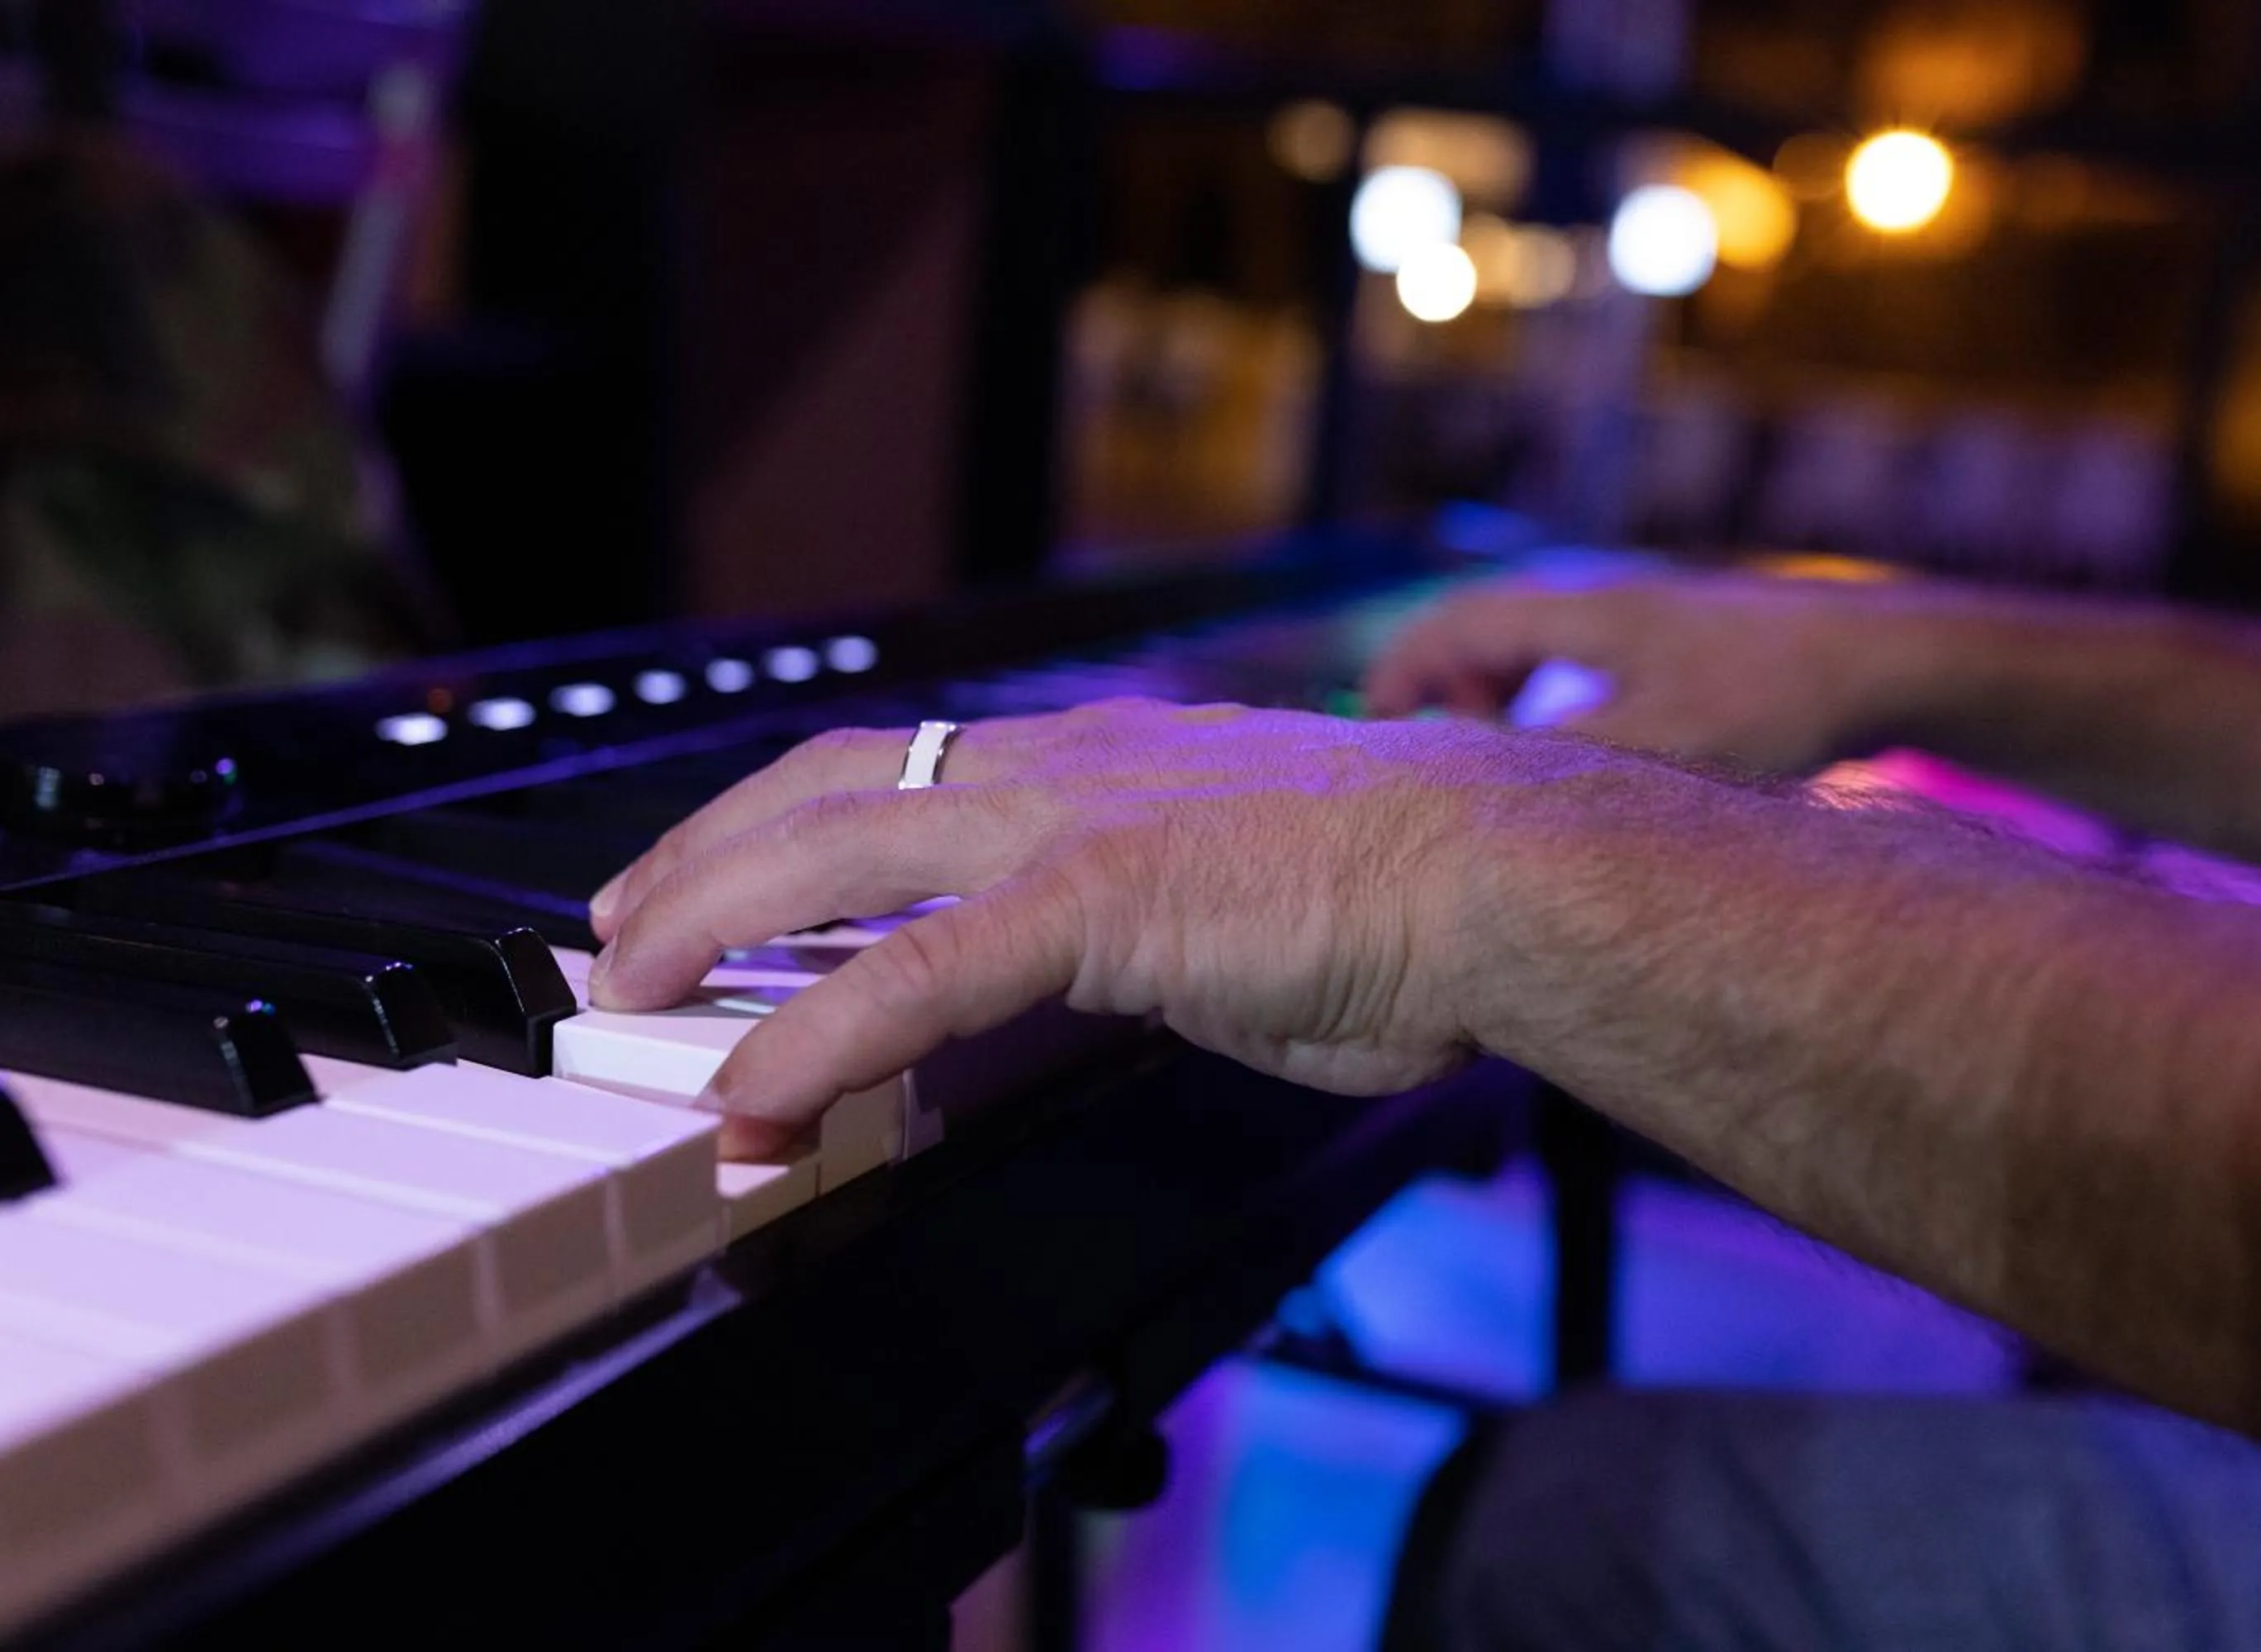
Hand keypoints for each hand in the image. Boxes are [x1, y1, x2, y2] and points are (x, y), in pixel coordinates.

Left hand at [586, 700, 1620, 1156]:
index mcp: (1103, 761)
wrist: (1506, 866)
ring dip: (714, 922)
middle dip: (706, 855)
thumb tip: (1131, 968)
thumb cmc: (1410, 895)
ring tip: (632, 992)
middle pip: (831, 785)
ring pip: (837, 853)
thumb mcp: (1245, 898)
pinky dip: (817, 1038)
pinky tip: (752, 1101)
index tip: (720, 866)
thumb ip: (1158, 925)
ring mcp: (1075, 824)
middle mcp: (1067, 766)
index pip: (901, 763)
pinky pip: (917, 975)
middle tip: (622, 927)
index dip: (785, 814)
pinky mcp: (1100, 902)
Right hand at [1363, 568, 1953, 772]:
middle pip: (1493, 629)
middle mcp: (1610, 603)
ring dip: (1506, 698)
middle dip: (1447, 688)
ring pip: (1546, 649)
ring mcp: (1654, 621)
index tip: (1374, 724)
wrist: (1890, 660)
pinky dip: (1561, 705)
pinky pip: (1594, 666)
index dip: (1403, 671)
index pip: (1456, 623)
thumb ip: (1554, 770)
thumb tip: (1467, 799)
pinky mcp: (1695, 647)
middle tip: (1427, 750)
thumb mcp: (1653, 749)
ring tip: (1498, 760)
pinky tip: (1589, 762)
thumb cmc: (1772, 700)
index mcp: (1583, 612)